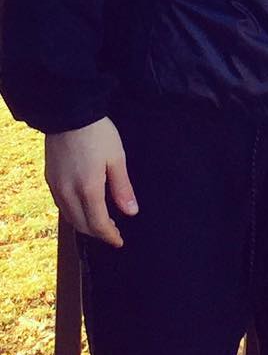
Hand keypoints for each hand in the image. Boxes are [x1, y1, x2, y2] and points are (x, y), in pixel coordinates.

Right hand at [45, 117, 138, 246]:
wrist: (69, 114)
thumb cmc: (97, 134)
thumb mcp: (117, 159)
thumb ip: (122, 188)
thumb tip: (131, 212)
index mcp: (87, 190)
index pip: (98, 224)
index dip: (109, 236)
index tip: (119, 241)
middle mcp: (68, 193)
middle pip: (82, 225)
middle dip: (98, 232)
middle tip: (113, 231)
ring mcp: (56, 186)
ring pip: (69, 217)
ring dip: (85, 224)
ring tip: (101, 220)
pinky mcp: (50, 178)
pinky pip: (61, 205)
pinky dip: (74, 212)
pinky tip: (84, 206)